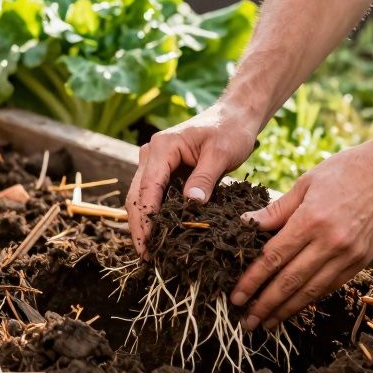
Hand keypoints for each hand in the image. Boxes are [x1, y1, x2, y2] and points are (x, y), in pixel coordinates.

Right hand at [125, 102, 263, 256]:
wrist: (235, 116)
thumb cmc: (230, 130)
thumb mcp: (221, 154)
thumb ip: (205, 178)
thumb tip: (192, 204)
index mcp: (162, 147)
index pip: (147, 188)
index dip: (146, 219)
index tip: (149, 244)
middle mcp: (152, 154)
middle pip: (137, 196)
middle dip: (140, 227)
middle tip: (147, 256)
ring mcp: (155, 162)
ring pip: (141, 197)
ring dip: (145, 223)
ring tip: (152, 251)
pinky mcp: (163, 170)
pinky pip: (154, 195)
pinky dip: (155, 214)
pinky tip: (161, 234)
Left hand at [230, 142, 372, 329]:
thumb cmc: (345, 170)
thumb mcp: (306, 183)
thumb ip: (277, 210)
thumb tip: (246, 223)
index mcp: (312, 220)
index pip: (274, 257)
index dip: (252, 280)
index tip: (236, 295)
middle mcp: (331, 242)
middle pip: (290, 281)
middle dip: (265, 304)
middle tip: (246, 320)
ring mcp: (349, 255)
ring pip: (311, 290)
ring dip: (286, 309)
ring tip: (266, 323)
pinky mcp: (361, 261)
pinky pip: (330, 286)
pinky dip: (310, 300)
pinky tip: (294, 308)